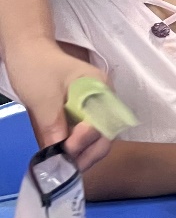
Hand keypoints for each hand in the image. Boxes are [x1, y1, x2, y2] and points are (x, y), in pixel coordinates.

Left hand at [5, 39, 110, 169]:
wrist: (27, 50)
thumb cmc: (36, 67)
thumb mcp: (42, 96)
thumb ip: (52, 124)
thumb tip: (59, 152)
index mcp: (101, 90)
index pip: (104, 121)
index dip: (88, 138)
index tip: (68, 150)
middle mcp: (105, 101)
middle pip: (106, 133)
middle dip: (90, 153)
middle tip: (70, 167)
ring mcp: (96, 108)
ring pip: (99, 138)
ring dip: (85, 154)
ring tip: (69, 167)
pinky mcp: (85, 114)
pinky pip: (88, 135)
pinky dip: (79, 148)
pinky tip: (68, 157)